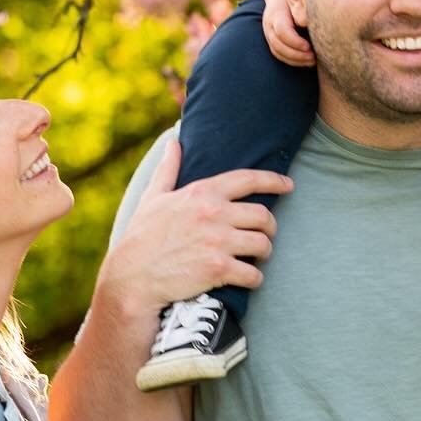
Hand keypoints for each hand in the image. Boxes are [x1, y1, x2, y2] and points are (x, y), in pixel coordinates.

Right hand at [104, 137, 290, 314]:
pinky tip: (247, 279)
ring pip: (264, 244)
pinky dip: (255, 279)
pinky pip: (254, 274)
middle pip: (264, 215)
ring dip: (264, 253)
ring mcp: (218, 241)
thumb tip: (174, 141)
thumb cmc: (141, 238)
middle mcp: (213, 213)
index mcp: (201, 193)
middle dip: (270, 227)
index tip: (289, 185)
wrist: (131, 278)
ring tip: (255, 258)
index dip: (274, 180)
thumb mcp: (153, 198)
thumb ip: (168, 169)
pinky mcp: (219, 269)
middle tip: (265, 235)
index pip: (248, 179)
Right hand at [262, 0, 315, 66]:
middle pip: (278, 45)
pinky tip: (306, 62)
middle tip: (314, 58)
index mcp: (276, 13)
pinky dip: (292, 60)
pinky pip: (279, 54)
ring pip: (278, 52)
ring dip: (295, 60)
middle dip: (296, 55)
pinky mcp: (272, 40)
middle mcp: (269, 24)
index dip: (295, 41)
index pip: (282, 31)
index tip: (309, 47)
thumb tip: (323, 22)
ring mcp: (268, 33)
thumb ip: (307, 10)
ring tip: (312, 61)